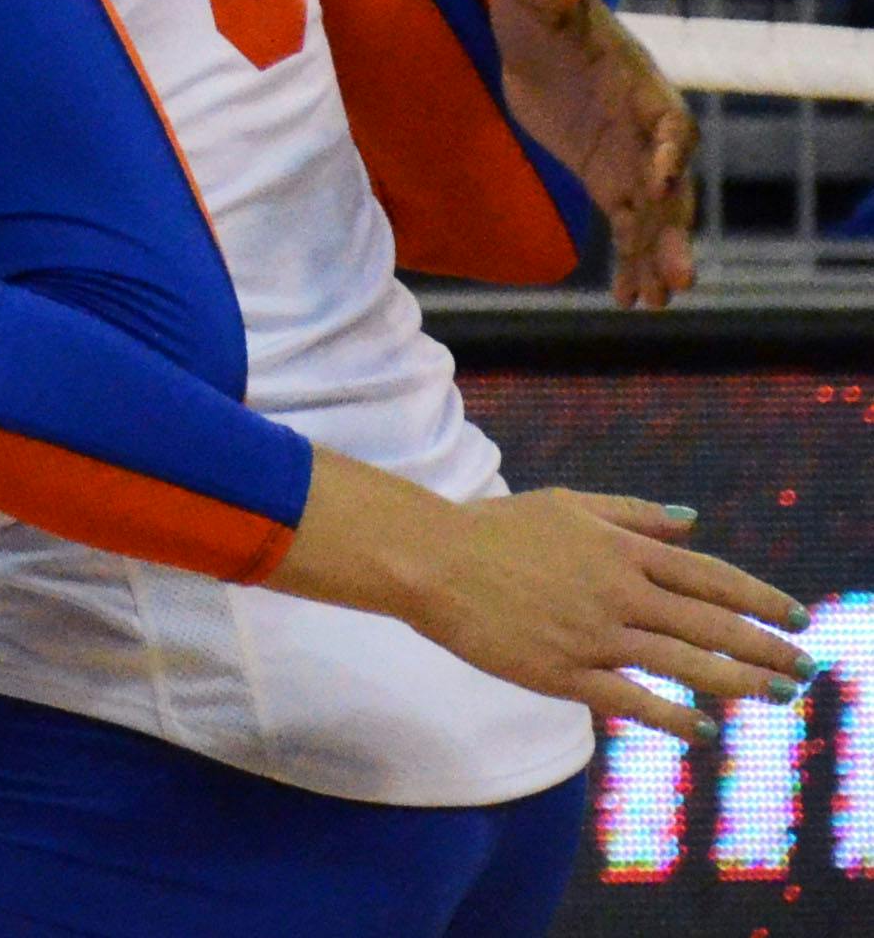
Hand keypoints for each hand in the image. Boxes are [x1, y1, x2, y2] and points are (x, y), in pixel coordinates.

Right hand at [395, 485, 809, 743]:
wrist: (431, 560)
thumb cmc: (494, 528)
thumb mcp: (567, 505)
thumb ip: (632, 514)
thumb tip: (693, 522)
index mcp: (621, 551)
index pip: (711, 577)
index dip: (760, 597)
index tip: (797, 616)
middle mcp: (619, 594)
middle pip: (712, 623)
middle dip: (766, 647)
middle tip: (805, 667)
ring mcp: (595, 636)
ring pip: (685, 663)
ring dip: (739, 682)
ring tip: (777, 696)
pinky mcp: (565, 673)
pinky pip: (632, 699)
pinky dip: (674, 716)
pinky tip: (704, 730)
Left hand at [491, 0, 695, 308]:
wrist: (535, 19)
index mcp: (639, 86)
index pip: (670, 126)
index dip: (669, 156)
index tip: (660, 188)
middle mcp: (644, 128)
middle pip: (672, 186)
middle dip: (675, 231)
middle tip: (682, 279)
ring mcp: (628, 155)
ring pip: (653, 216)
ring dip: (655, 259)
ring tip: (655, 305)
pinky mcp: (604, 173)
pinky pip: (626, 222)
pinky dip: (628, 259)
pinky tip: (629, 300)